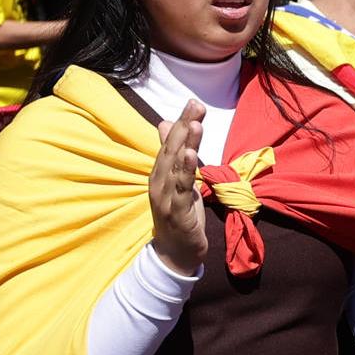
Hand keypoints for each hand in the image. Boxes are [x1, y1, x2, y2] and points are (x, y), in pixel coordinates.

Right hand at [150, 101, 208, 274]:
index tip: (193, 103)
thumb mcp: (177, 179)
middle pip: (171, 151)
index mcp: (159, 174)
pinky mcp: (177, 213)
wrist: (177, 252)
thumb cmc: (178, 213)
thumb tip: (165, 123)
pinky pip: (182, 190)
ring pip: (175, 168)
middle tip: (195, 105)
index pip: (170, 144)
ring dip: (184, 145)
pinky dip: (185, 172)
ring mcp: (166, 198)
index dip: (181, 123)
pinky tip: (190, 156)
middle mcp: (159, 183)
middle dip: (184, 127)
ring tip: (194, 124)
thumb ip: (172, 153)